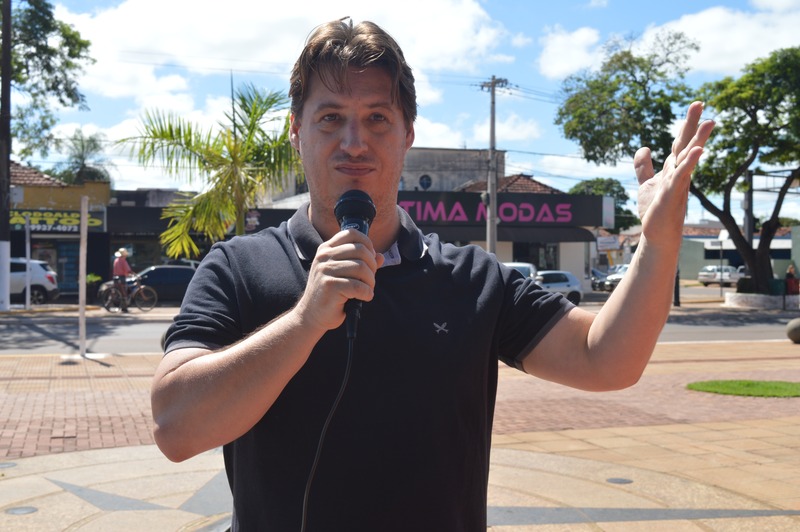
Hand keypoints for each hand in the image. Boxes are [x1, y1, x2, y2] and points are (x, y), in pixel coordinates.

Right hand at [293, 229, 384, 331]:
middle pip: (361, 250)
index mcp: (326, 249)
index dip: (367, 244)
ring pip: (361, 268)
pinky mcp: (329, 286)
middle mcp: (324, 256)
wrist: (311, 315)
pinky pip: (358, 286)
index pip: (352, 234)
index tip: (370, 258)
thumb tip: (380, 256)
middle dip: (372, 266)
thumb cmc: (330, 294)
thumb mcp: (344, 274)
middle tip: (370, 279)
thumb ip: (361, 263)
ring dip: (370, 281)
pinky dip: (367, 292)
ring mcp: (325, 270)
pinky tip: (364, 297)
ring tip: (367, 289)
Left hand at [634, 101, 714, 245]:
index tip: (697, 104)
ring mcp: (677, 183)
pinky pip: (681, 176)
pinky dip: (688, 163)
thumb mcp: (647, 184)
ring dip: (698, 140)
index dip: (687, 124)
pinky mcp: (671, 195)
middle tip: (699, 102)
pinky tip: (696, 151)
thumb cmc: (656, 210)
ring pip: (688, 158)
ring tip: (709, 122)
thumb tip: (644, 147)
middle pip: (686, 144)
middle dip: (692, 124)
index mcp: (673, 168)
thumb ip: (644, 166)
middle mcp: (678, 172)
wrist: (657, 233)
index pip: (680, 142)